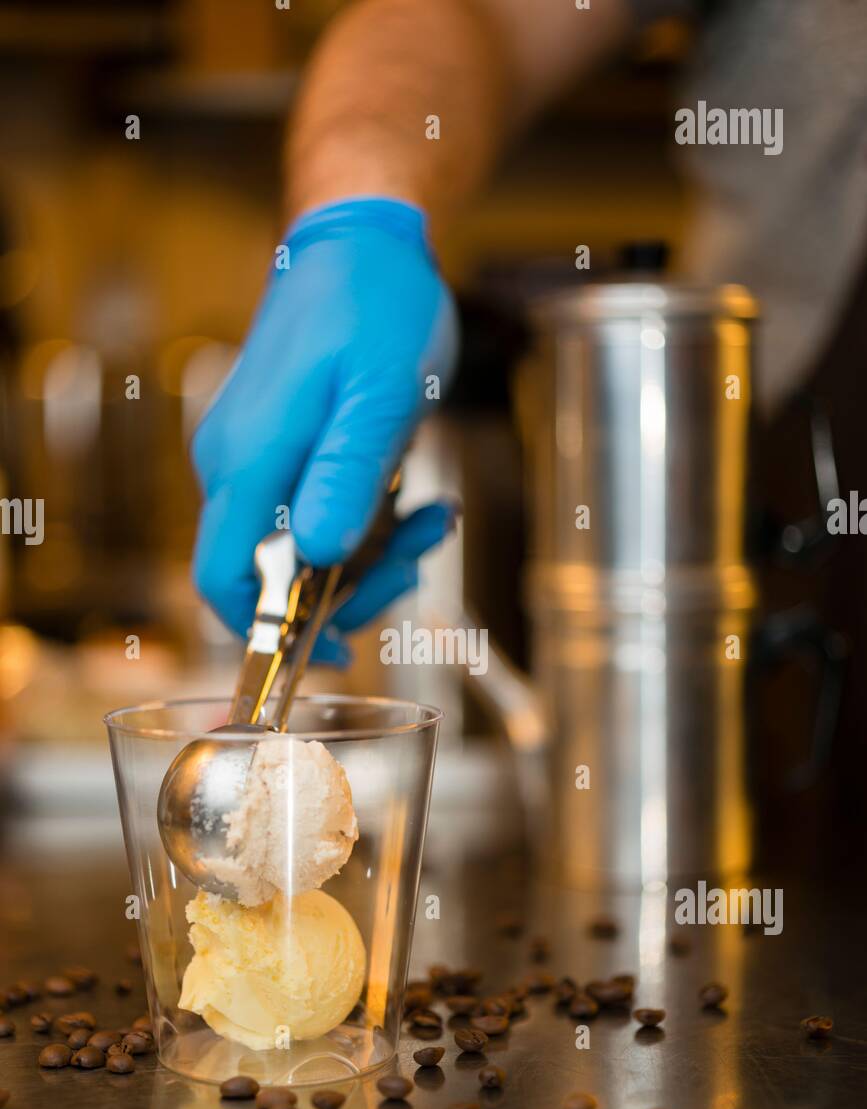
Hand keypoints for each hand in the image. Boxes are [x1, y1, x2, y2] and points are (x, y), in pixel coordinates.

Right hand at [191, 198, 458, 662]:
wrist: (363, 237)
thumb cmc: (375, 305)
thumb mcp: (381, 396)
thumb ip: (346, 476)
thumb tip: (316, 554)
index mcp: (249, 459)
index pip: (222, 577)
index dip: (267, 632)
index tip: (331, 650)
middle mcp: (237, 463)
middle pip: (274, 573)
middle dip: (355, 583)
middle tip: (419, 556)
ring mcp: (256, 454)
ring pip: (305, 545)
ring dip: (376, 549)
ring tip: (434, 516)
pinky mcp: (281, 446)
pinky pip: (315, 508)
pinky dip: (368, 516)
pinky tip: (419, 497)